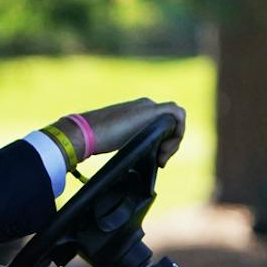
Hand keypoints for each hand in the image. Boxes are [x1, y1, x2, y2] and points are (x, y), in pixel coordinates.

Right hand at [60, 98, 186, 165]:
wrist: (87, 132)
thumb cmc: (97, 139)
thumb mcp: (120, 140)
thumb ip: (132, 141)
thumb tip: (138, 157)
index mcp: (138, 110)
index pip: (163, 124)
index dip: (165, 143)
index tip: (157, 160)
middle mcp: (146, 105)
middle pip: (171, 123)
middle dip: (170, 145)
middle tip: (160, 162)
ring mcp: (149, 106)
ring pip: (176, 120)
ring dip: (173, 142)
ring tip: (160, 159)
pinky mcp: (152, 111)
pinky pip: (178, 115)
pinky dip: (178, 132)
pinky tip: (165, 150)